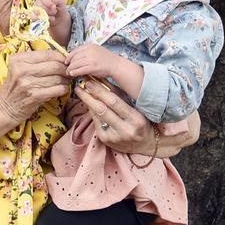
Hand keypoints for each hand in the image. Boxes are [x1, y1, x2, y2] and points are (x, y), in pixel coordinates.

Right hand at [0, 49, 69, 122]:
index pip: (47, 54)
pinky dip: (64, 89)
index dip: (60, 57)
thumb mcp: (18, 69)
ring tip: (66, 81)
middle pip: (55, 65)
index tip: (65, 61)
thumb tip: (60, 57)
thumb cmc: (15, 88)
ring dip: (66, 80)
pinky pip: (58, 89)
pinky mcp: (35, 96)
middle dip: (66, 69)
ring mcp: (28, 83)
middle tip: (69, 72)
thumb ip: (35, 61)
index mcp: (18, 59)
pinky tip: (63, 89)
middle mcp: (22, 70)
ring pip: (58, 77)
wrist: (5, 108)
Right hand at [35, 0, 70, 45]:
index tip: (54, 7)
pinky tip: (47, 21)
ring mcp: (35, 8)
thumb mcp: (62, 2)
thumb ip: (58, 0)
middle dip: (49, 11)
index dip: (48, 3)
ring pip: (37, 12)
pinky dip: (41, 20)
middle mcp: (38, 0)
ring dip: (46, 16)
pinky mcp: (34, 16)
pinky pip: (33, 18)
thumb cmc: (59, 8)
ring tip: (52, 17)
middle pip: (40, 6)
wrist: (59, 18)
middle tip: (55, 12)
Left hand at [66, 44, 119, 78]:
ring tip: (69, 73)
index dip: (69, 57)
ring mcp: (91, 59)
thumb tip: (74, 59)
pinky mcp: (93, 67)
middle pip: (74, 58)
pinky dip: (74, 72)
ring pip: (75, 64)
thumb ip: (86, 53)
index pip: (75, 51)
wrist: (116, 65)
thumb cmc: (106, 60)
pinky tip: (73, 74)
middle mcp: (90, 51)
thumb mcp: (96, 51)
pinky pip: (79, 70)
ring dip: (70, 69)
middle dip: (69, 64)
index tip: (66, 61)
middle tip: (67, 69)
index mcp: (90, 46)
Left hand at [74, 80, 199, 156]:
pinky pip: (96, 122)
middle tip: (81, 84)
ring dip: (87, 102)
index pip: (115, 102)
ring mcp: (115, 137)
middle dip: (90, 95)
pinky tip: (88, 103)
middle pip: (103, 109)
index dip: (101, 91)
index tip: (91, 81)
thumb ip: (120, 95)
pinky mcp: (106, 141)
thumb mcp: (136, 108)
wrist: (144, 144)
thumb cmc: (141, 122)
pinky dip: (92, 111)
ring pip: (97, 116)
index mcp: (136, 119)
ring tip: (80, 91)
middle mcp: (125, 130)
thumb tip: (103, 80)